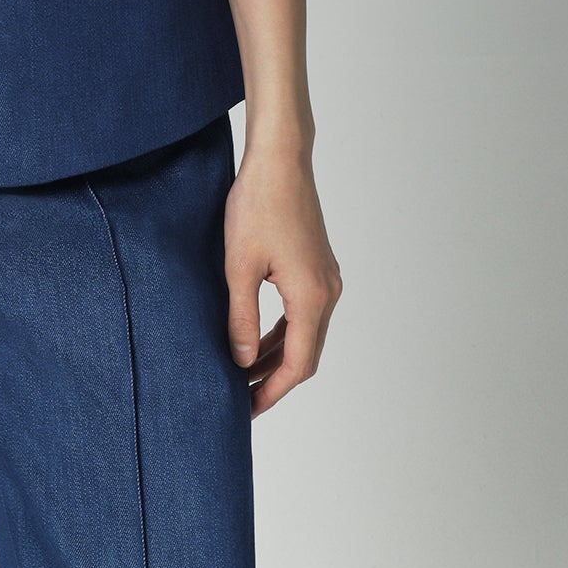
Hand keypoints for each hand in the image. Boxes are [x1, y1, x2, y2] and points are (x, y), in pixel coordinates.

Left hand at [224, 140, 341, 417]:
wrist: (281, 158)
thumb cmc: (258, 204)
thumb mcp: (239, 266)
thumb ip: (242, 318)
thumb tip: (243, 362)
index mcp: (311, 298)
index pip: (297, 365)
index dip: (272, 391)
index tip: (246, 409)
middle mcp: (328, 292)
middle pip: (306, 354)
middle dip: (275, 379)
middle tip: (242, 398)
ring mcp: (326, 277)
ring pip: (306, 333)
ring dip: (278, 354)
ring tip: (245, 371)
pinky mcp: (318, 264)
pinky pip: (305, 312)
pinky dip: (284, 330)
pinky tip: (259, 335)